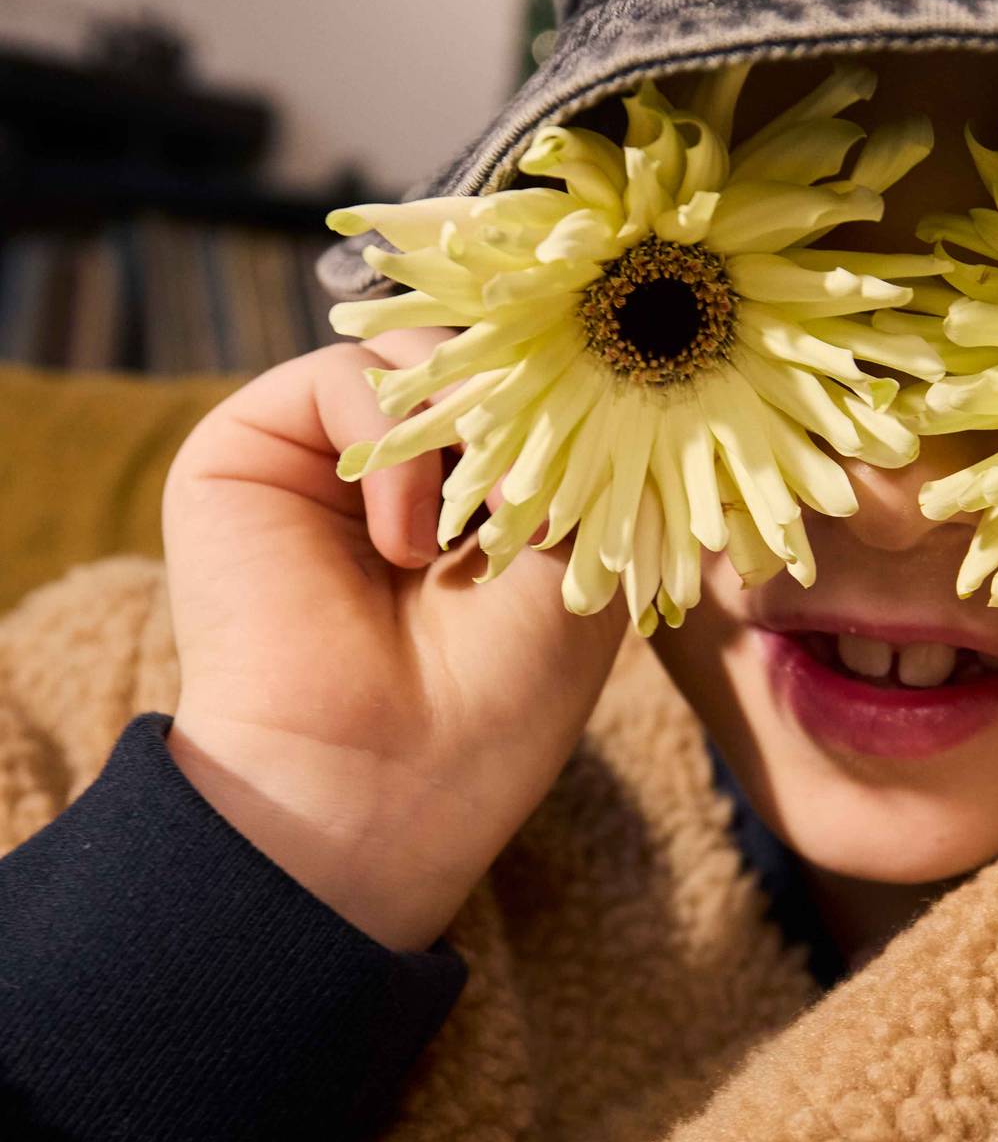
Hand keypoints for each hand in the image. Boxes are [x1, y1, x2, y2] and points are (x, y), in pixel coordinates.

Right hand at [162, 333, 625, 950]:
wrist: (378, 788)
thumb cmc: (496, 699)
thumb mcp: (576, 557)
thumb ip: (570, 449)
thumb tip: (554, 354)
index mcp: (466, 492)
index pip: (523, 383)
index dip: (568, 394)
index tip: (608, 442)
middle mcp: (391, 466)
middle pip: (472, 354)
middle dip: (523, 407)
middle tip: (537, 498)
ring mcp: (317, 454)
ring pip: (413, 353)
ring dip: (469, 429)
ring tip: (480, 529)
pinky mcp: (246, 449)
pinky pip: (345, 372)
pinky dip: (396, 444)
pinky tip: (405, 543)